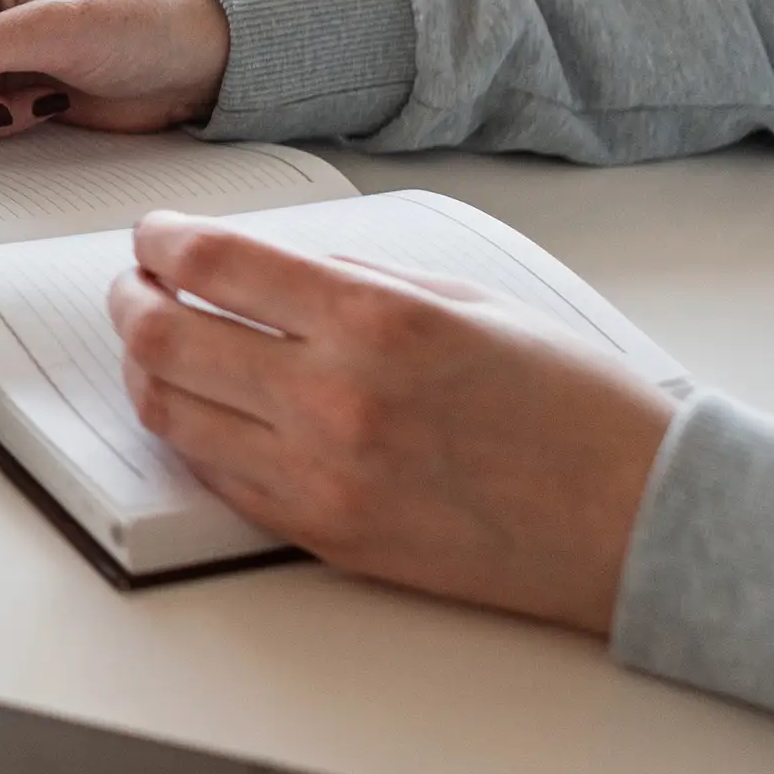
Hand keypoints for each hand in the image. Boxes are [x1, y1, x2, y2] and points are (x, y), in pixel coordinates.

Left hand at [107, 212, 681, 632]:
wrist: (641, 522)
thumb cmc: (577, 409)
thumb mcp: (472, 304)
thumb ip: (360, 282)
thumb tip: (268, 268)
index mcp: (378, 323)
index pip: (215, 264)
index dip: (163, 243)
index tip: (155, 237)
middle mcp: (336, 399)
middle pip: (165, 338)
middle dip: (131, 301)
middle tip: (134, 288)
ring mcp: (322, 477)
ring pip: (171, 413)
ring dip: (145, 370)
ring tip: (156, 346)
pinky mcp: (324, 536)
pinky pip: (215, 476)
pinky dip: (191, 432)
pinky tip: (203, 407)